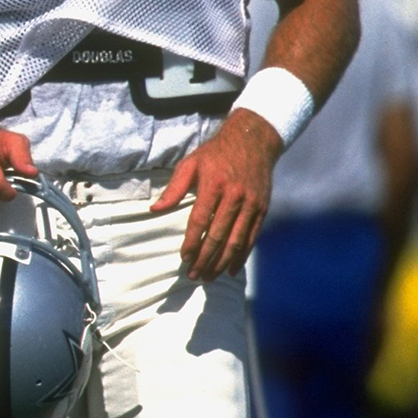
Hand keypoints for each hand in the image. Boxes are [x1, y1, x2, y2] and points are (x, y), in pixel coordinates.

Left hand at [153, 109, 282, 279]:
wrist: (252, 140)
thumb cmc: (215, 153)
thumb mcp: (191, 163)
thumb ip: (174, 188)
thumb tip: (155, 209)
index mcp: (214, 185)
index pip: (200, 221)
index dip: (192, 242)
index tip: (183, 258)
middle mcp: (234, 196)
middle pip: (218, 235)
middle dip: (205, 258)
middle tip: (193, 274)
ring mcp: (251, 204)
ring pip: (236, 241)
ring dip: (221, 262)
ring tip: (208, 277)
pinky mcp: (262, 209)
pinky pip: (251, 237)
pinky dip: (241, 256)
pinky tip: (230, 269)